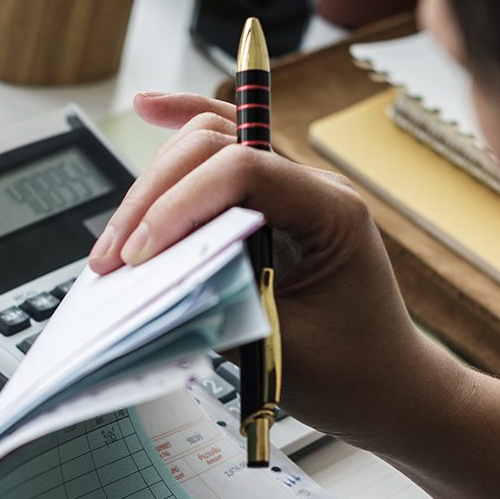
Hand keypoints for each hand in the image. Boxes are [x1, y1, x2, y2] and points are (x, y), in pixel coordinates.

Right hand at [88, 93, 452, 447]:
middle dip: (153, 196)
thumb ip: (224, 307)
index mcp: (331, 212)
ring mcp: (288, 194)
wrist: (387, 389)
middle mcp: (310, 188)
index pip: (243, 171)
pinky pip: (221, 156)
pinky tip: (150, 109)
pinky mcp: (267, 210)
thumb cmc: (349, 373)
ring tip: (113, 244)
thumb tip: (154, 282)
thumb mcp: (281, 349)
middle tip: (112, 258)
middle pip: (216, 146)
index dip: (179, 206)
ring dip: (152, 186)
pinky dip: (182, 133)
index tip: (137, 257)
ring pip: (208, 147)